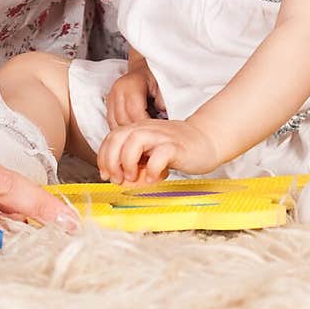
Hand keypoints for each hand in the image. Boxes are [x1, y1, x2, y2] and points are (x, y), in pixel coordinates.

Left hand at [96, 118, 217, 184]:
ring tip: (134, 177)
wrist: (205, 140)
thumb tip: (117, 179)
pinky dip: (152, 169)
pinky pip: (159, 155)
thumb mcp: (149, 152)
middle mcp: (147, 129)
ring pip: (134, 141)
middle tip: (118, 179)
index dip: (103, 157)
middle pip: (117, 137)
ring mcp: (162, 136)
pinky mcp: (176, 147)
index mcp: (138, 129)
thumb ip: (133, 160)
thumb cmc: (175, 149)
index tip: (106, 175)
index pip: (111, 137)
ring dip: (128, 162)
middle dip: (111, 161)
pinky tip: (153, 179)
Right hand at [106, 66, 164, 127]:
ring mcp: (111, 97)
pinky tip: (133, 130)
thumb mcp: (162, 85)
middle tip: (150, 133)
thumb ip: (162, 100)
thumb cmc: (153, 78)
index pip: (135, 112)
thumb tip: (162, 115)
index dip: (146, 125)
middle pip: (123, 120)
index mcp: (131, 85)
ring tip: (142, 132)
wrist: (142, 70)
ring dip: (128, 132)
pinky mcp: (108, 104)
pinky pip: (111, 123)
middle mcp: (118, 91)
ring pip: (115, 124)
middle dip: (137, 131)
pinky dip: (122, 130)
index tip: (156, 130)